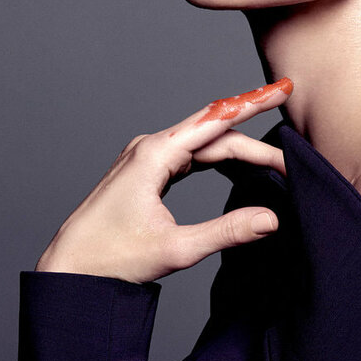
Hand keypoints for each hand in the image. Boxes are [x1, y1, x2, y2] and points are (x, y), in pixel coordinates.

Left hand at [35, 79, 291, 282]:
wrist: (70, 269)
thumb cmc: (113, 258)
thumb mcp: (177, 249)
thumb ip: (228, 232)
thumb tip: (272, 220)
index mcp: (155, 154)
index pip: (217, 122)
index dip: (255, 106)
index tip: (284, 90)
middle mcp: (149, 147)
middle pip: (215, 135)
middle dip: (255, 143)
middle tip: (290, 161)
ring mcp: (146, 157)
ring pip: (203, 144)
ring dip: (238, 149)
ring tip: (272, 159)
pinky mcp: (146, 171)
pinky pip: (189, 155)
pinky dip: (218, 158)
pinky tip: (237, 163)